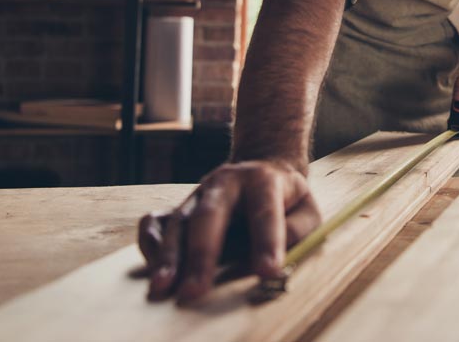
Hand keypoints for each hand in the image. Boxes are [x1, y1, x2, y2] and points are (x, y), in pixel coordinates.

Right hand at [137, 159, 320, 303]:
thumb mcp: (307, 208)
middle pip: (209, 215)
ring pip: (179, 222)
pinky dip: (150, 245)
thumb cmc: (287, 199)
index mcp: (263, 180)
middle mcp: (225, 182)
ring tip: (162, 288)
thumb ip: (298, 230)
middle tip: (195, 291)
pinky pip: (155, 222)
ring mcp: (198, 193)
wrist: (262, 167)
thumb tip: (274, 257)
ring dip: (169, 257)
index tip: (268, 272)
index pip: (265, 211)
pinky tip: (152, 270)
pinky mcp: (180, 206)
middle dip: (202, 255)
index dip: (267, 241)